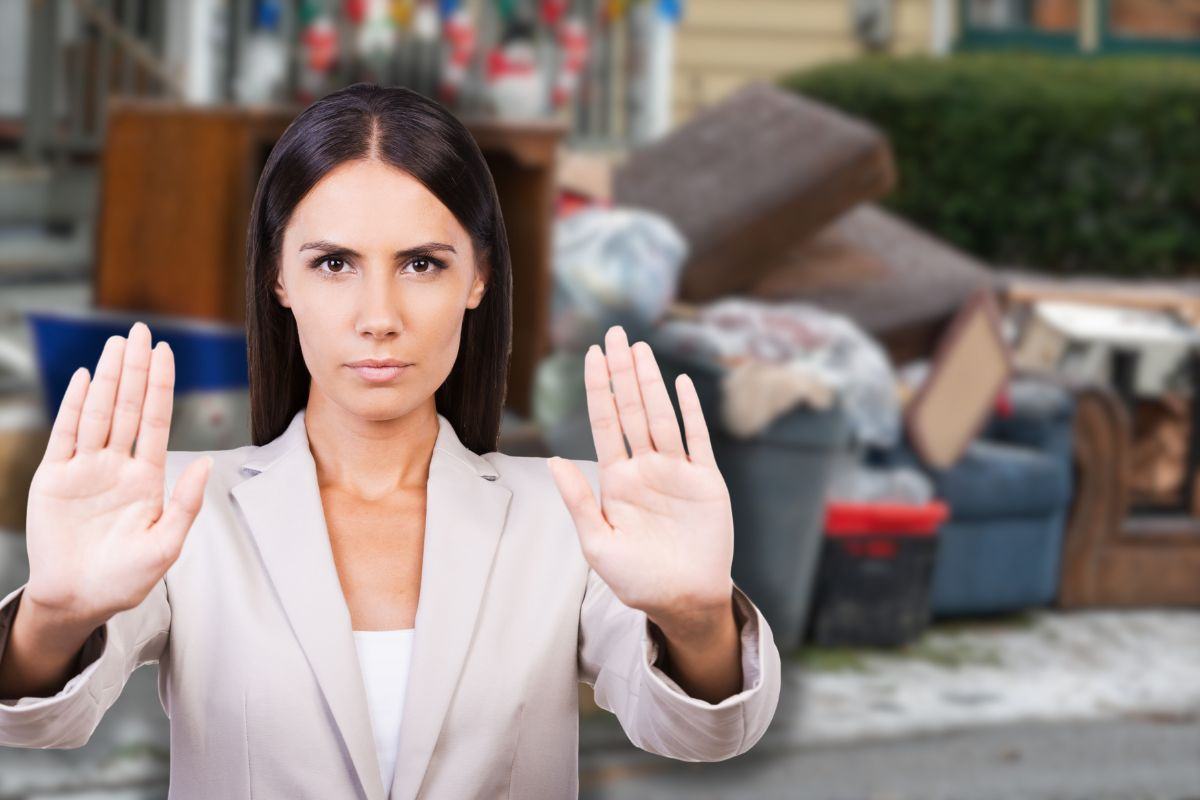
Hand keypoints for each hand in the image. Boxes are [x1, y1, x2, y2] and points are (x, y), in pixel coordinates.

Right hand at [23, 321, 211, 629]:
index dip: (160, 386)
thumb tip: (205, 463)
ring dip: (108, 377)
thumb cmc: (125, 579)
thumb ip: (185, 503)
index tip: (166, 352)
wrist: (78, 600)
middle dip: (135, 369)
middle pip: (127, 407)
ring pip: (97, 413)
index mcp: (146, 478)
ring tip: (117, 343)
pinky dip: (73, 405)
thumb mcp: (166, 545)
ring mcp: (84, 469)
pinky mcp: (54, 478)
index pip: (155, 421)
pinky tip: (85, 378)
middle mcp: (116, 466)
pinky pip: (65, 435)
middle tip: (140, 330)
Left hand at [548, 325, 734, 640]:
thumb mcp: (598, 543)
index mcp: (617, 480)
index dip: (599, 389)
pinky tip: (681, 384)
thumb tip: (552, 460)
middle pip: (632, 409)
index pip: (605, 423)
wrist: (683, 601)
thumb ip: (578, 501)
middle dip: (623, 372)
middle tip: (615, 334)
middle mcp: (646, 468)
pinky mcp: (706, 482)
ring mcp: (677, 472)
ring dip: (651, 383)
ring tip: (639, 349)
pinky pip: (698, 439)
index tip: (591, 355)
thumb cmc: (637, 580)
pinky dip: (690, 411)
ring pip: (662, 416)